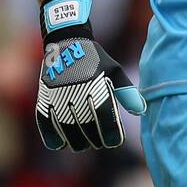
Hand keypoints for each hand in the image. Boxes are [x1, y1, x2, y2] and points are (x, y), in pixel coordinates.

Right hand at [35, 0, 145, 150]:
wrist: (67, 41)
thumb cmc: (95, 59)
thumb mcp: (114, 71)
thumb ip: (127, 92)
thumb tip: (141, 111)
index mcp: (96, 85)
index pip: (105, 118)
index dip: (111, 134)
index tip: (114, 142)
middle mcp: (77, 92)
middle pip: (87, 127)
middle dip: (95, 139)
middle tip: (100, 143)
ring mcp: (58, 95)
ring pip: (67, 129)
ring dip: (76, 141)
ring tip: (84, 144)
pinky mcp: (45, 97)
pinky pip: (45, 123)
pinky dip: (52, 136)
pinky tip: (60, 144)